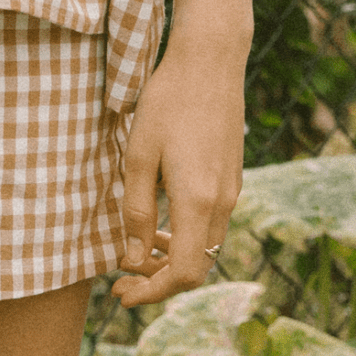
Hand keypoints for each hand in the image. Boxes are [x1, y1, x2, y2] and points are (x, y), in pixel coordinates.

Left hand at [112, 31, 247, 305]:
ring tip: (138, 249)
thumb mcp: (138, 155)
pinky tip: (162, 219)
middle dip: (160, 279)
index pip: (183, 274)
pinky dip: (186, 233)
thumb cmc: (168, 102)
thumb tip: (133, 261)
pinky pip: (211, 222)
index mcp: (198, 201)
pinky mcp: (232, 175)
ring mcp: (232, 189)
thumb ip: (137, 212)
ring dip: (173, 256)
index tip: (122, 294)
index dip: (153, 292)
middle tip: (122, 280)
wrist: (210, 61)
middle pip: (197, 266)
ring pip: (205, 245)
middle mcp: (223, 202)